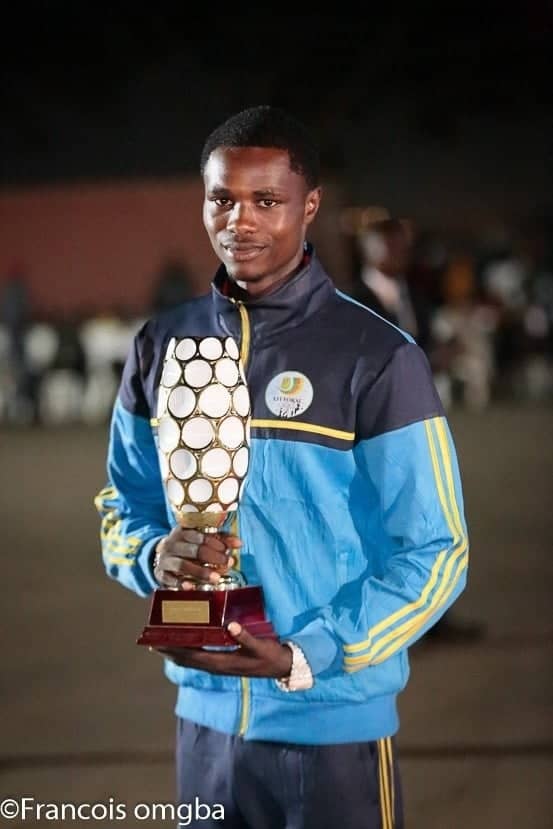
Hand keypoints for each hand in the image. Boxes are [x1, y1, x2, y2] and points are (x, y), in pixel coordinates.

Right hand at [153, 527, 241, 588]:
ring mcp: (165, 559)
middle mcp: (171, 543)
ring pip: (182, 564)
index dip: (215, 542)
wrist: (161, 556)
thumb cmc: (186, 547)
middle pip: (193, 550)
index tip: (227, 550)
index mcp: (182, 531)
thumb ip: (219, 540)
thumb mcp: (199, 540)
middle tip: (227, 563)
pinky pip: (169, 578)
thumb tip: (239, 543)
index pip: (199, 535)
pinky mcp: (160, 573)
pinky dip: (180, 583)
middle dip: (212, 557)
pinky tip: (192, 587)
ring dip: (200, 572)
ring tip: (216, 578)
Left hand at [154, 622, 292, 678]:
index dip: (175, 650)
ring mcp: (219, 666)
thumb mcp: (260, 646)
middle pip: (188, 660)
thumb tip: (231, 625)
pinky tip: (184, 645)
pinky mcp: (223, 663)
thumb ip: (245, 637)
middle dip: (170, 651)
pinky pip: (200, 658)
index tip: (159, 643)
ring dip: (177, 652)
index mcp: (222, 663)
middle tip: (153, 641)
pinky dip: (189, 652)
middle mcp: (217, 667)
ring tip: (162, 643)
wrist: (280, 667)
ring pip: (192, 660)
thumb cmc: (270, 655)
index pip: (193, 656)